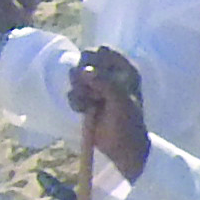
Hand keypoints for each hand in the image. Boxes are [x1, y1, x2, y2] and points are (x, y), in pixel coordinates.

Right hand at [64, 45, 148, 182]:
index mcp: (124, 70)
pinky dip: (75, 101)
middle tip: (92, 91)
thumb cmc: (128, 123)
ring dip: (79, 91)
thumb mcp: (121, 102)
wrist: (122, 149)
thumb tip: (84, 71)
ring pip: (75, 76)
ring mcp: (96, 87)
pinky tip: (84, 111)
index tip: (96, 76)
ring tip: (90, 104)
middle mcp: (109, 75)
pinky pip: (71, 92)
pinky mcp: (85, 99)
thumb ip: (105, 83)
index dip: (95, 62)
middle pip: (83, 61)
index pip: (102, 51)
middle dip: (83, 76)